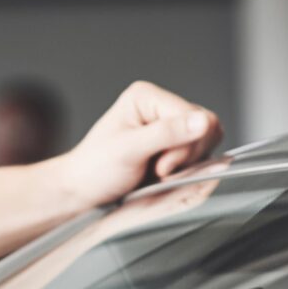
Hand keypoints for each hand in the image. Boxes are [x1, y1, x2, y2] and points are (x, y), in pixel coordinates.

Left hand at [56, 81, 221, 209]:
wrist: (82, 191)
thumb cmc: (94, 169)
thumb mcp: (129, 150)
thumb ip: (166, 134)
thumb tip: (202, 121)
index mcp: (147, 97)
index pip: (193, 115)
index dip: (184, 145)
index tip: (161, 166)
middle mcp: (160, 107)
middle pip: (205, 127)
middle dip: (185, 156)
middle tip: (157, 169)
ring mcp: (168, 127)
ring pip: (205, 143)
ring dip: (185, 165)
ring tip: (155, 172)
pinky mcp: (173, 146)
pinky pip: (198, 156)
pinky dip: (185, 170)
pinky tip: (161, 174)